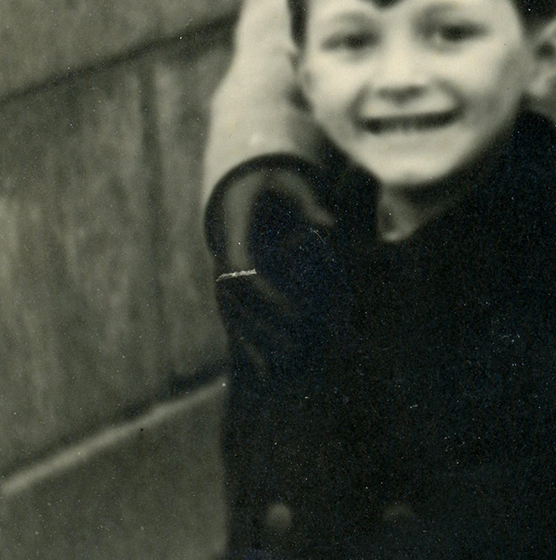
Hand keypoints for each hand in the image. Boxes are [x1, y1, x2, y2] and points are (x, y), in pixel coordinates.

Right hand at [208, 160, 335, 377]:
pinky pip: (235, 323)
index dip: (269, 298)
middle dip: (267, 330)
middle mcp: (223, 262)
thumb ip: (308, 203)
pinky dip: (250, 347)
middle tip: (301, 352)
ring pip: (233, 319)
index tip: (297, 317)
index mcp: (234, 235)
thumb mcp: (290, 184)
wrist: (242, 191)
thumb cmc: (273, 187)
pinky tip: (269, 374)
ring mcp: (223, 280)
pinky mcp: (231, 294)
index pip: (244, 274)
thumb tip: (328, 225)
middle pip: (237, 306)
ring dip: (257, 345)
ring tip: (287, 370)